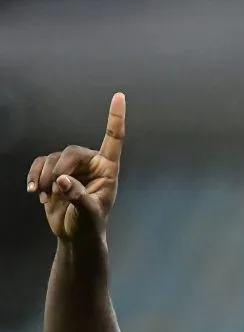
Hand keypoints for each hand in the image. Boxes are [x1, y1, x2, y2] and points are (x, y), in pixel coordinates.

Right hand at [26, 93, 125, 240]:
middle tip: (52, 188)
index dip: (115, 118)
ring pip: (52, 158)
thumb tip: (61, 180)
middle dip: (59, 169)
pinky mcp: (54, 172)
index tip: (120, 96)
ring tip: (45, 195)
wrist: (75, 235)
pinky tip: (34, 192)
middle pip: (70, 151)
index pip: (113, 139)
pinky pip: (40, 163)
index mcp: (108, 170)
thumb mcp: (88, 214)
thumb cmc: (90, 224)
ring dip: (44, 176)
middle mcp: (91, 164)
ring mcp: (72, 167)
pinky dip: (34, 176)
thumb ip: (77, 197)